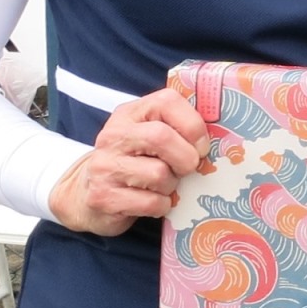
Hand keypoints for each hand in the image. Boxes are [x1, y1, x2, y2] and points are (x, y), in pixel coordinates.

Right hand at [47, 88, 208, 236]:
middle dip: (186, 158)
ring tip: (163, 186)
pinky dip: (161, 206)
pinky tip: (153, 202)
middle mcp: (113, 136)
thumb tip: (220, 134)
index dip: (192, 124)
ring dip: (172, 186)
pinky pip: (150, 202)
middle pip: (161, 137)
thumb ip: (175, 128)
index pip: (166, 101)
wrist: (86, 194)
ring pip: (159, 174)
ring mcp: (104, 166)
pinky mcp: (103, 197)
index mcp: (129, 114)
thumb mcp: (147, 136)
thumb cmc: (133, 163)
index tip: (200, 145)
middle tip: (188, 169)